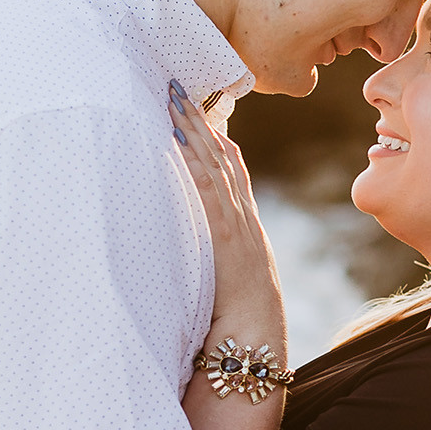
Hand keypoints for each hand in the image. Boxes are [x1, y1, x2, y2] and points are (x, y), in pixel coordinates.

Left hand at [168, 81, 284, 342]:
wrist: (255, 339)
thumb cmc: (240, 320)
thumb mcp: (230, 281)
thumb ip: (219, 260)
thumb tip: (205, 254)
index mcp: (245, 228)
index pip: (233, 172)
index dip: (218, 140)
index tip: (204, 114)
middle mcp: (243, 218)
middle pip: (223, 158)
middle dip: (202, 123)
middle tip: (181, 90)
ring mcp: (235, 223)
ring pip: (214, 164)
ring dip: (194, 130)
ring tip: (175, 100)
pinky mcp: (223, 234)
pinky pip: (206, 187)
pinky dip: (194, 160)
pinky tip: (179, 139)